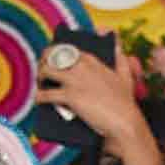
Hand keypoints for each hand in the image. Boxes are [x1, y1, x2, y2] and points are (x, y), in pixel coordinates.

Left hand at [38, 50, 155, 164]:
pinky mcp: (69, 97)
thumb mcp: (125, 75)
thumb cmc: (125, 102)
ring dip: (39, 77)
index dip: (55, 52)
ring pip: (46, 71)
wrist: (123, 122)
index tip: (53, 59)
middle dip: (43, 61)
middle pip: (52, 55)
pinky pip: (46, 94)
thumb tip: (116, 42)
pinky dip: (39, 97)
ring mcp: (74, 81)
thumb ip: (120, 57)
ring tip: (40, 85)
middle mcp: (81, 66)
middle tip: (42, 70)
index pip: (66, 48)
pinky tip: (38, 100)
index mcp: (91, 59)